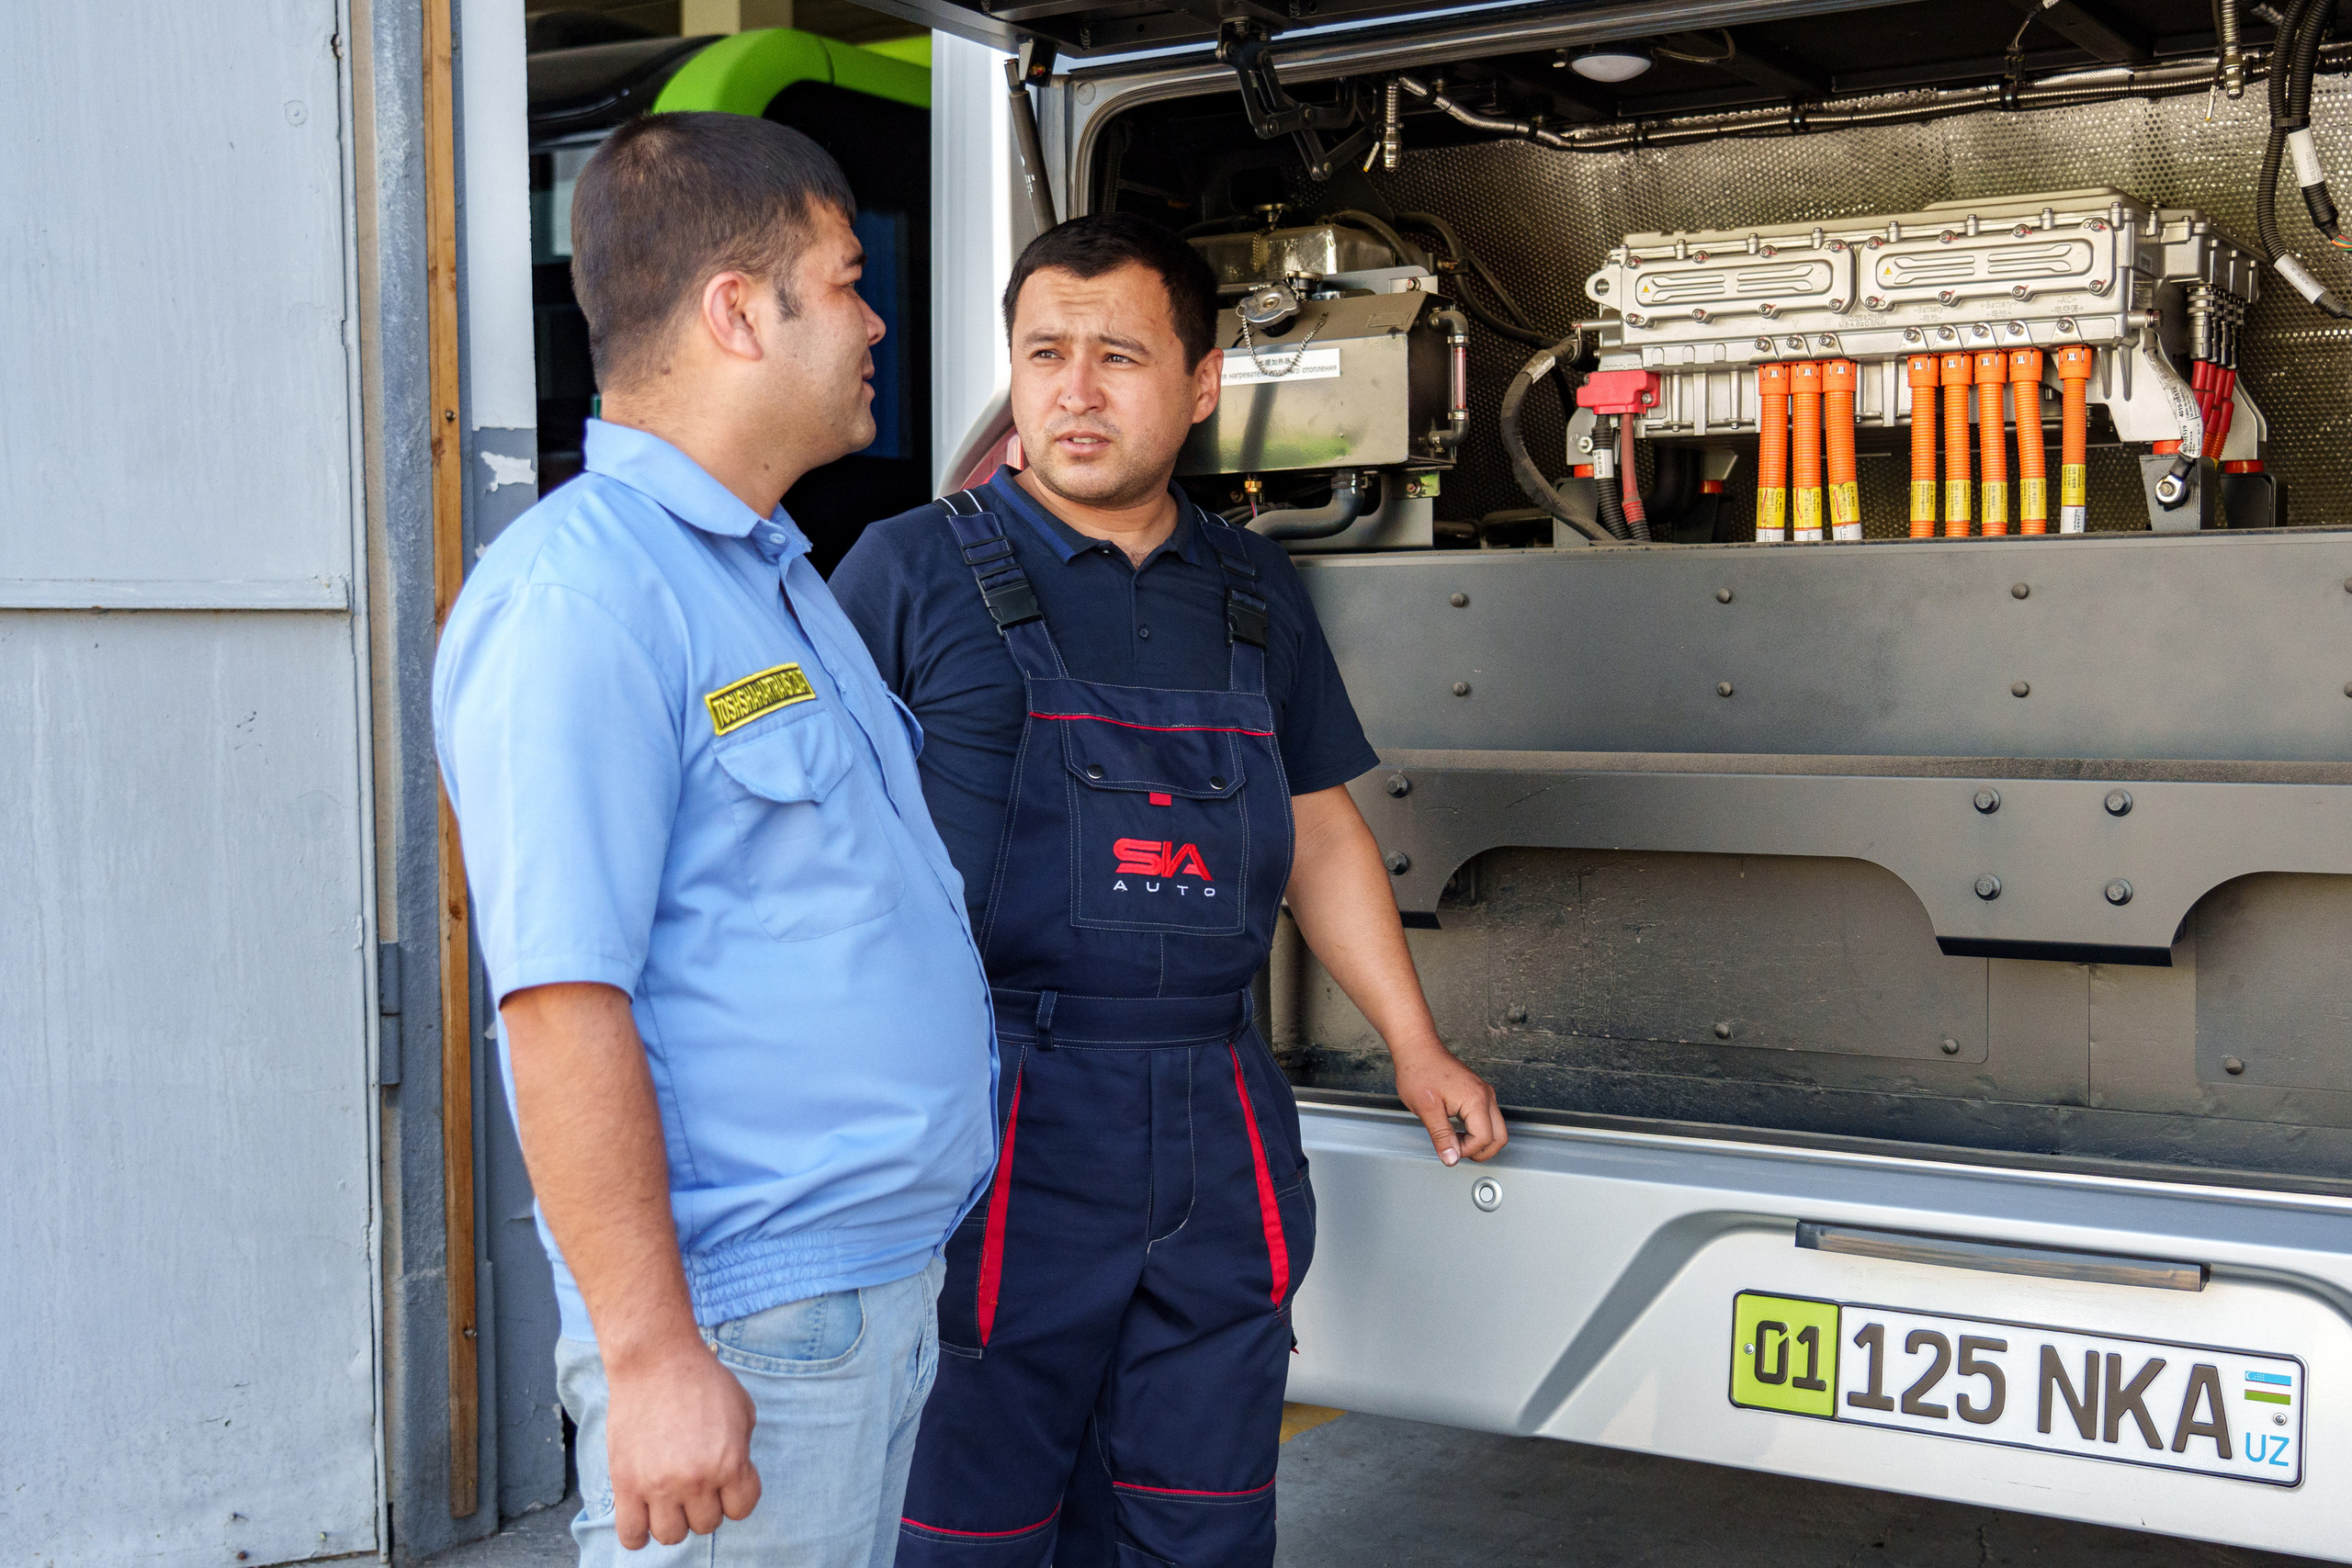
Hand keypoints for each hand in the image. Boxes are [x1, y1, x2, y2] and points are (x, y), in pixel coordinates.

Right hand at [605, 1338, 761, 1548]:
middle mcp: (695, 1480)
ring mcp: (657, 1485)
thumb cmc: (701, 1380)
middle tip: (696, 1480)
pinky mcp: (625, 1483)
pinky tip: (644, 1516)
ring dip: (674, 1519)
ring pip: (671, 1535)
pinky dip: (638, 1534)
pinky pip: (631, 1534)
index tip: (726, 1476)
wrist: (655, 1360)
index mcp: (729, 1463)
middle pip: (706, 1524)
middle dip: (705, 1504)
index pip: (741, 1509)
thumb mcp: (742, 1411)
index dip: (737, 1493)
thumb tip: (734, 1481)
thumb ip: (742, 1451)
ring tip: (670, 1497)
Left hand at [1393, 1046, 1506, 1165]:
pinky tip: (1458, 1131)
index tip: (1448, 1149)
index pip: (1484, 1139)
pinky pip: (1488, 1119)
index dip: (1466, 1151)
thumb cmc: (1418, 1071)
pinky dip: (1478, 1131)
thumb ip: (1441, 1136)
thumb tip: (1451, 1158)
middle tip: (1457, 1152)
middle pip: (1499, 1137)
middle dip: (1481, 1151)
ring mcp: (1484, 1093)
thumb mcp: (1426, 1109)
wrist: (1417, 1048)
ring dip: (1480, 1142)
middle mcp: (1485, 1095)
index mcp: (1476, 1100)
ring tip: (1456, 1141)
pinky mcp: (1478, 1092)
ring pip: (1496, 1128)